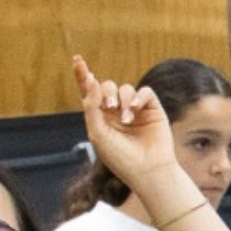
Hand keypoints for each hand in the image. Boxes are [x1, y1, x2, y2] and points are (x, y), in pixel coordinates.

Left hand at [74, 56, 180, 190]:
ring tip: (127, 120)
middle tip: (109, 108)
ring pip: (125, 89)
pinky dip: (138, 98)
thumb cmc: (120, 158)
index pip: (90, 92)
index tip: (77, 60)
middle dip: (106, 93)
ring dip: (123, 101)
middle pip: (107, 86)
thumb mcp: (98, 134)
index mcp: (101, 117)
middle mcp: (117, 112)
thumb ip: (92, 106)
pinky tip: (135, 110)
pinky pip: (144, 92)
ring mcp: (135, 110)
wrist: (147, 171)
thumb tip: (91, 80)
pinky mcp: (152, 110)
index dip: (82, 75)